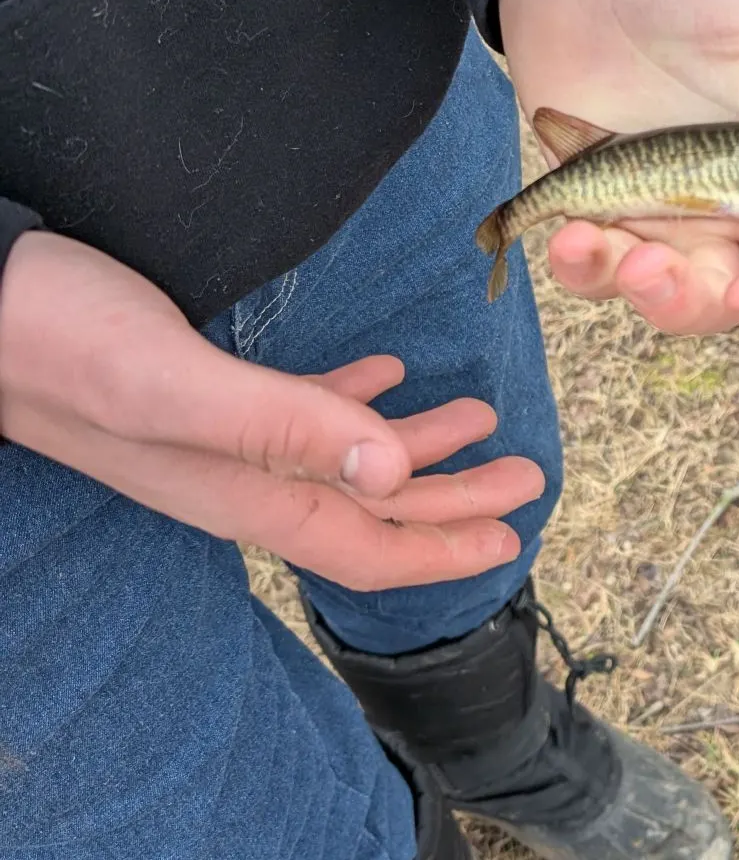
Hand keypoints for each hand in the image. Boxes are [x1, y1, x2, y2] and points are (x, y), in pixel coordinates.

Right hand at [0, 232, 542, 589]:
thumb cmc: (62, 341)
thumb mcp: (176, 386)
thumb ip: (283, 426)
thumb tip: (391, 469)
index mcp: (241, 487)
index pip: (364, 543)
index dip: (443, 545)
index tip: (513, 534)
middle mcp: (239, 472)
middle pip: (370, 503)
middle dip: (454, 497)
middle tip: (527, 476)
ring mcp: (221, 434)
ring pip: (343, 455)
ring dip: (416, 443)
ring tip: (479, 419)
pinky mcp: (206, 386)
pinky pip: (301, 407)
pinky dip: (354, 397)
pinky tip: (385, 374)